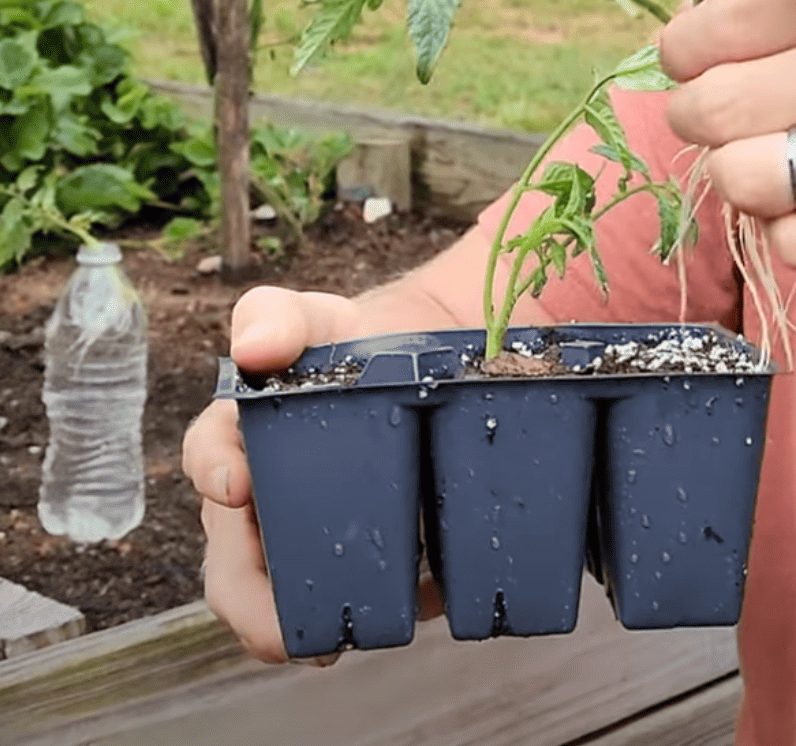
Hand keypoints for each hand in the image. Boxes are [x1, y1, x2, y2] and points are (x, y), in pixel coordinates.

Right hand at [182, 287, 442, 664]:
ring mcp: (305, 537)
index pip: (209, 462)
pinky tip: (424, 602)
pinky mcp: (361, 556)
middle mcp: (259, 504)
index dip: (216, 477)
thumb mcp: (312, 318)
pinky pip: (362, 598)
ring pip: (286, 604)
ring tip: (345, 642)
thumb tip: (255, 347)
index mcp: (237, 442)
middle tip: (289, 633)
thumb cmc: (348, 344)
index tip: (238, 486)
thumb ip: (276, 316)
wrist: (422, 362)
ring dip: (309, 629)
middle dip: (253, 610)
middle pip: (233, 573)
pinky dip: (390, 611)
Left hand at [659, 0, 795, 274]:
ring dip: (743, 172)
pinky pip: (795, 243)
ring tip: (777, 159)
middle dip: (698, 112)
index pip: (726, 17)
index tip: (698, 59)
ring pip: (741, 178)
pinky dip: (792, 228)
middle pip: (712, 105)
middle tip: (722, 115)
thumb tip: (716, 11)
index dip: (690, 46)